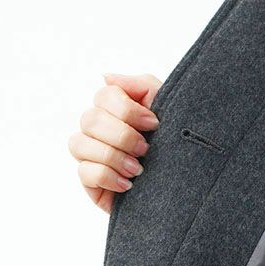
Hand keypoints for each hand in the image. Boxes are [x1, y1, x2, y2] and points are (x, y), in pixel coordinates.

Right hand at [68, 72, 162, 213]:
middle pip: (90, 119)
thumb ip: (140, 86)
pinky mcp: (90, 181)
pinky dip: (108, 177)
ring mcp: (91, 155)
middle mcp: (98, 129)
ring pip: (79, 144)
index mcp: (115, 109)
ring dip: (113, 156)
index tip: (154, 124)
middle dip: (122, 136)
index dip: (127, 110)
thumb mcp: (166, 109)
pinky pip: (84, 172)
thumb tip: (106, 77)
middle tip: (145, 150)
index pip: (104, 96)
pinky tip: (128, 185)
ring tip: (137, 170)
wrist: (185, 187)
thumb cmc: (174, 146)